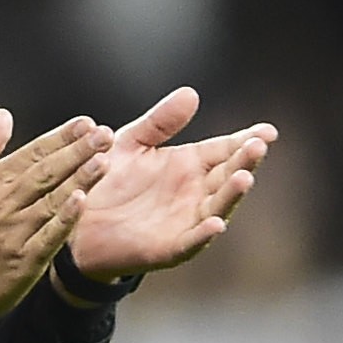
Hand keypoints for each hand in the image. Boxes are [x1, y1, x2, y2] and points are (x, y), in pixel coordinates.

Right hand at [0, 109, 112, 342]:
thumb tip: (3, 117)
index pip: (31, 153)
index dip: (59, 136)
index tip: (84, 123)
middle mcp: (3, 204)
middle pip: (45, 172)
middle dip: (77, 151)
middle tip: (103, 135)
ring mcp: (15, 232)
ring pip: (51, 200)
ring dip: (78, 178)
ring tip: (102, 160)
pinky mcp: (26, 259)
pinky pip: (49, 235)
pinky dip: (65, 218)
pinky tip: (83, 201)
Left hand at [65, 87, 275, 280]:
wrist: (75, 218)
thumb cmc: (105, 179)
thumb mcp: (131, 142)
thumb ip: (160, 122)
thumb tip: (191, 94)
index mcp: (188, 165)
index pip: (224, 150)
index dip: (246, 141)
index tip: (267, 132)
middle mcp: (193, 193)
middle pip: (227, 176)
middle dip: (244, 162)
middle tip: (258, 147)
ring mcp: (184, 221)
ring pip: (216, 208)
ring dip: (232, 195)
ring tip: (244, 178)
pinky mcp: (166, 248)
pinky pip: (189, 242)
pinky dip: (204, 235)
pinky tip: (216, 224)